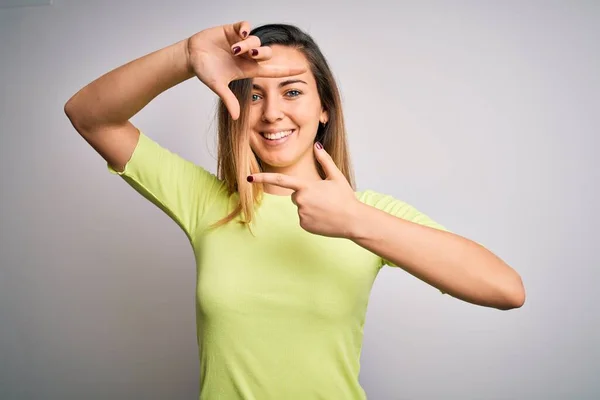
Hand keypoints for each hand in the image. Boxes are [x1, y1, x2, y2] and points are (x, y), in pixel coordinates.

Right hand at [187, 21, 306, 119]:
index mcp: (247, 69)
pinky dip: (246, 28)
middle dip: (261, 53)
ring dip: (248, 44)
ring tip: (234, 48)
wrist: (191, 55)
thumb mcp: (217, 85)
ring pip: (255, 41)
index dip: (287, 70)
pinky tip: (242, 33)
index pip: (272, 70)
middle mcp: (247, 56)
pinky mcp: (233, 30)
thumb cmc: (205, 70)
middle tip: (251, 54)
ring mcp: (241, 43)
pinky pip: (246, 26)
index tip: (302, 70)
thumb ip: (228, 99)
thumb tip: (236, 117)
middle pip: (265, 53)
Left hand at [248, 143, 362, 238]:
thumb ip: (324, 160)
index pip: (279, 180)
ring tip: (326, 209)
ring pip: (300, 206)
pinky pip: (303, 218)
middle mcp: (301, 201)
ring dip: (310, 206)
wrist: (353, 220)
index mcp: (306, 186)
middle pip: (295, 194)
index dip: (262, 178)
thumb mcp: (336, 177)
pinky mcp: (304, 225)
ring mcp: (301, 214)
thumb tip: (317, 145)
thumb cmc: (346, 198)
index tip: (248, 177)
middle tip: (324, 198)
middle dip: (306, 194)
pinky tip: (324, 218)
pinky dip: (312, 217)